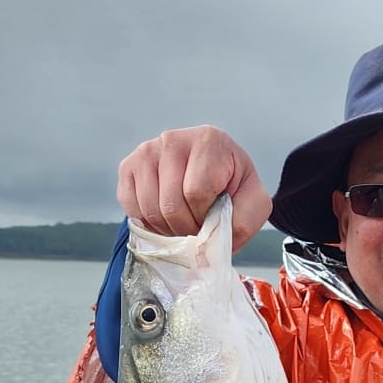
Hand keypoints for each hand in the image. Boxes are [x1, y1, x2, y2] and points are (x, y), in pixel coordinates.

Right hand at [116, 126, 272, 249]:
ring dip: (167, 229)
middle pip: (170, 205)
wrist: (215, 173)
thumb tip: (210, 242)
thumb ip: (242, 222)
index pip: (196, 192)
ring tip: (183, 222)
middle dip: (186, 228)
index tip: (213, 216)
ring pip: (149, 209)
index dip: (204, 216)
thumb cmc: (234, 187)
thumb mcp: (254, 204)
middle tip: (197, 226)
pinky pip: (131, 207)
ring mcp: (146, 151)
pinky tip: (164, 217)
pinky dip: (148, 223)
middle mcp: (172, 139)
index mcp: (208, 140)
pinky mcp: (128, 166)